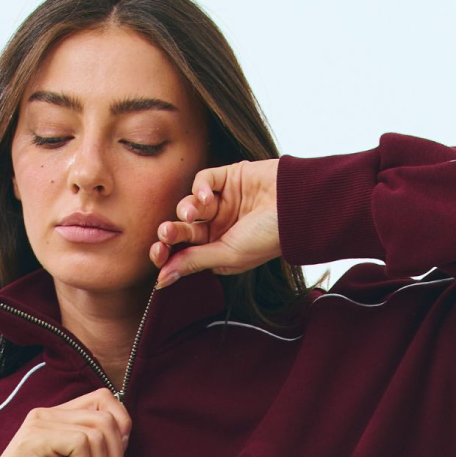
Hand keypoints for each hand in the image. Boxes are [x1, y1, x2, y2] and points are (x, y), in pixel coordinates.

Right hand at [0, 388, 131, 456]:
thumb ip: (91, 448)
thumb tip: (123, 439)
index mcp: (59, 415)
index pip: (105, 398)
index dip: (122, 427)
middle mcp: (49, 413)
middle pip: (108, 418)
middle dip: (116, 456)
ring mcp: (41, 423)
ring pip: (98, 433)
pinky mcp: (36, 439)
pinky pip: (80, 444)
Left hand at [151, 159, 280, 287]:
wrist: (297, 206)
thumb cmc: (268, 237)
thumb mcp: (228, 255)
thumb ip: (194, 262)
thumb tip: (162, 278)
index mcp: (219, 252)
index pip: (184, 254)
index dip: (168, 254)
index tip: (159, 255)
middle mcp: (218, 229)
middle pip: (183, 231)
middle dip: (172, 233)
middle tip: (167, 233)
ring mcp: (223, 202)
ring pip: (189, 205)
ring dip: (185, 209)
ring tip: (192, 213)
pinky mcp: (228, 178)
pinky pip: (203, 180)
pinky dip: (199, 188)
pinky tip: (207, 196)